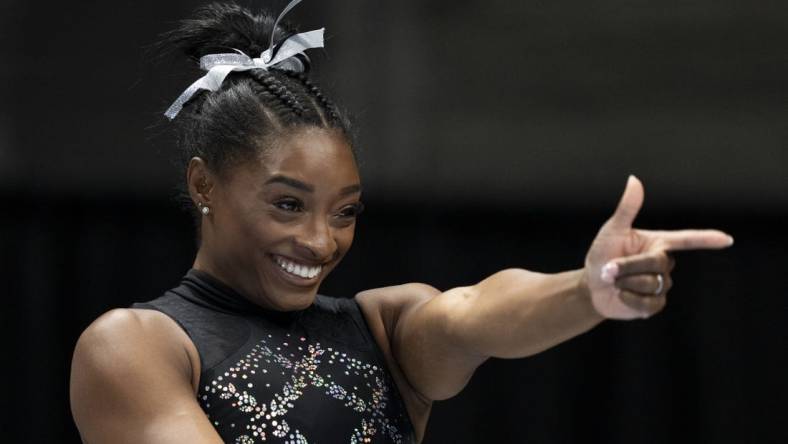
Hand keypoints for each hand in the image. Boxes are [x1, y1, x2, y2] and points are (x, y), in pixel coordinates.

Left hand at [583, 175, 733, 319]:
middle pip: (657, 263)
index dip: (706, 239)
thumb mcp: (612, 230)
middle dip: (628, 266)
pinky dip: (629, 299)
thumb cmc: (601, 254)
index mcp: (658, 242)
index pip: (686, 239)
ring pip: (652, 283)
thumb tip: (634, 179)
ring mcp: (661, 284)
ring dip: (626, 282)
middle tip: (608, 268)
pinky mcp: (654, 304)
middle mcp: (663, 263)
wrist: (591, 286)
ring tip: (614, 281)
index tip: (727, 239)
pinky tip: (620, 295)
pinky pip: (649, 304)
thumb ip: (627, 208)